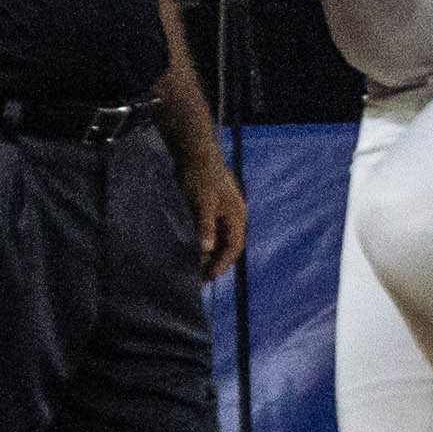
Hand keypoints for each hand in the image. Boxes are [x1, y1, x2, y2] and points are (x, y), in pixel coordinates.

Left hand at [184, 155, 251, 278]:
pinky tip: (195, 249)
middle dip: (217, 262)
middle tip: (201, 278)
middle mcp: (234, 216)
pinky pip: (215, 232)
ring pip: (222, 239)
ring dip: (212, 254)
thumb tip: (207, 250)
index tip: (209, 277)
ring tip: (196, 267)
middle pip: (229, 246)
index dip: (223, 263)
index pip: (234, 247)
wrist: (195, 153)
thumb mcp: (202, 202)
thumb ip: (206, 226)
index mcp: (236, 215)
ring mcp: (225, 212)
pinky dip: (207, 243)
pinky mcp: (215, 209)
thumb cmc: (199, 177)